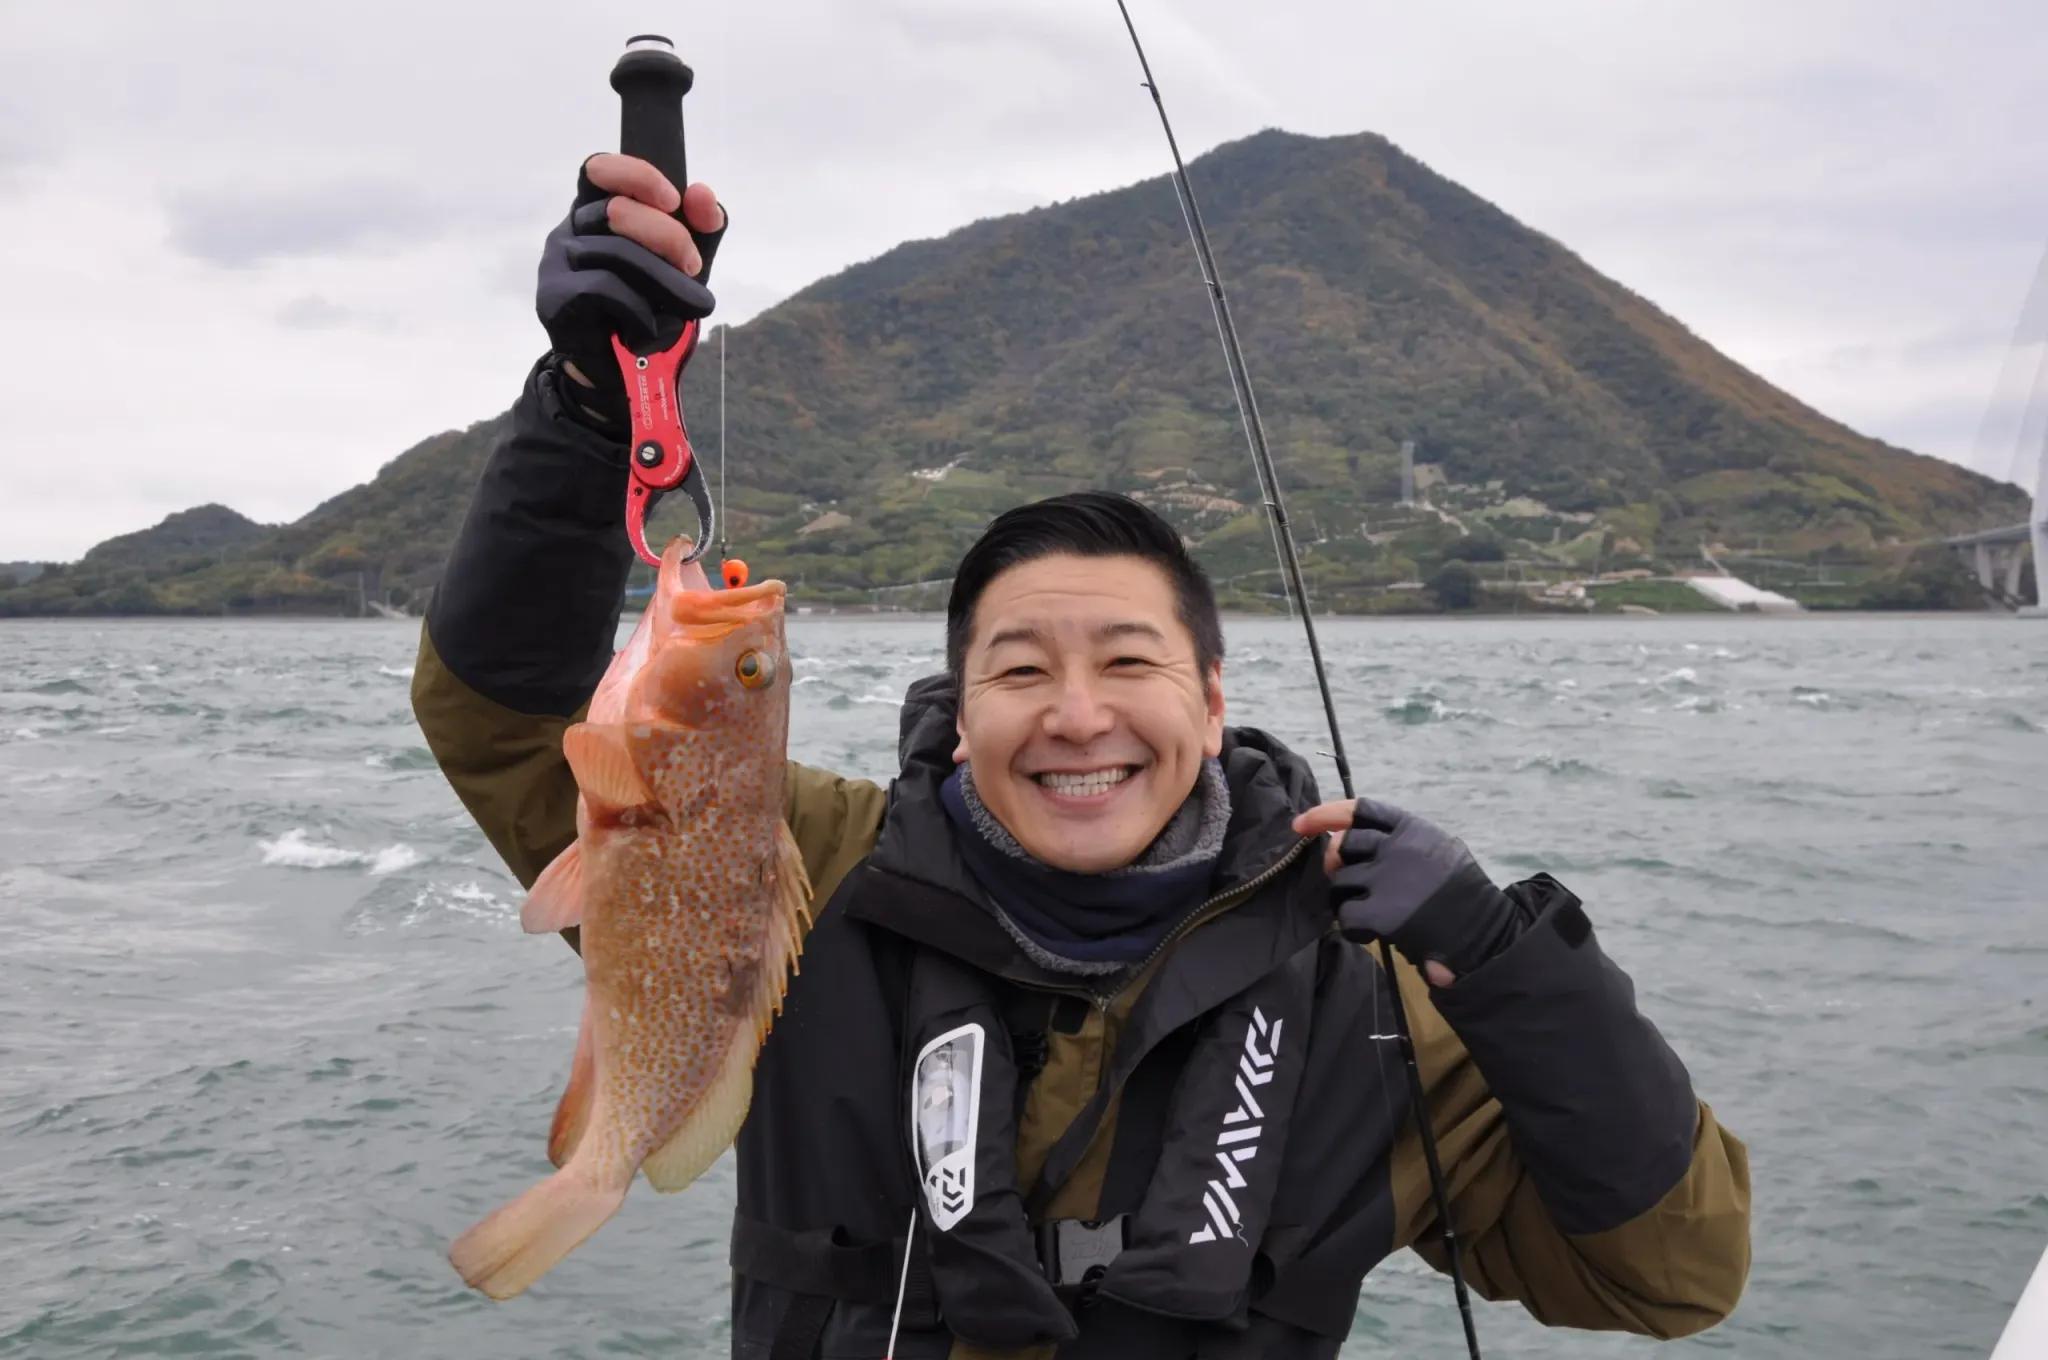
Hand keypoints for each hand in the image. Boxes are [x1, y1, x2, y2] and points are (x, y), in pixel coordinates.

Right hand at [536, 153, 728, 426]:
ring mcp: (556, 263)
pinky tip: (647, 330)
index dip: (635, 174)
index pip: (599, 169)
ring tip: (693, 306)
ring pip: (618, 253)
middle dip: (670, 237)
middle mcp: (568, 231)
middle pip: (618, 210)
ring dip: (667, 283)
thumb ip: (699, 228)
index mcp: (593, 212)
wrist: (620, 374)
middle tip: (695, 269)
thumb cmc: (648, 310)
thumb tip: (703, 194)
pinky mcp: (554, 299)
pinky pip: (607, 289)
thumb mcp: (682, 265)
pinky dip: (640, 311)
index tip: (673, 199)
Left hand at [1293, 797, 1519, 986]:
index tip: (1300, 824)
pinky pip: (1345, 915)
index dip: (1325, 814)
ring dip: (1345, 898)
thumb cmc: (1464, 896)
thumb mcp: (1441, 852)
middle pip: (1344, 846)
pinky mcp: (1383, 912)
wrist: (1488, 933)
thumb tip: (1344, 841)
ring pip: (1340, 881)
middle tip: (1347, 883)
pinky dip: (1351, 926)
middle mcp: (1398, 847)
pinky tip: (1370, 933)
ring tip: (1367, 912)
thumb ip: (1401, 843)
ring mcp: (1388, 878)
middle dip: (1337, 864)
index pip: (1361, 810)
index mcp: (1414, 829)